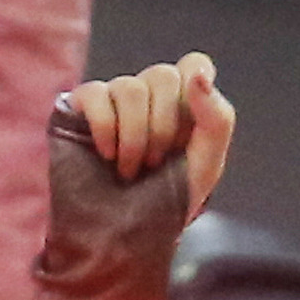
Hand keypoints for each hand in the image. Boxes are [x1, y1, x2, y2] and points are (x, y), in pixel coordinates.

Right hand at [67, 55, 235, 215]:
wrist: (124, 234)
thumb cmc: (168, 200)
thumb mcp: (206, 165)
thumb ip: (217, 120)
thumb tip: (198, 77)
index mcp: (184, 103)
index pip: (195, 64)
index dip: (195, 90)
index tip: (191, 130)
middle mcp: (150, 93)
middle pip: (163, 75)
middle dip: (163, 127)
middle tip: (155, 164)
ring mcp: (114, 97)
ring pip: (129, 87)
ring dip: (134, 136)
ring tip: (130, 170)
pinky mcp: (82, 106)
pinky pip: (95, 93)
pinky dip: (105, 128)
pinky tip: (107, 155)